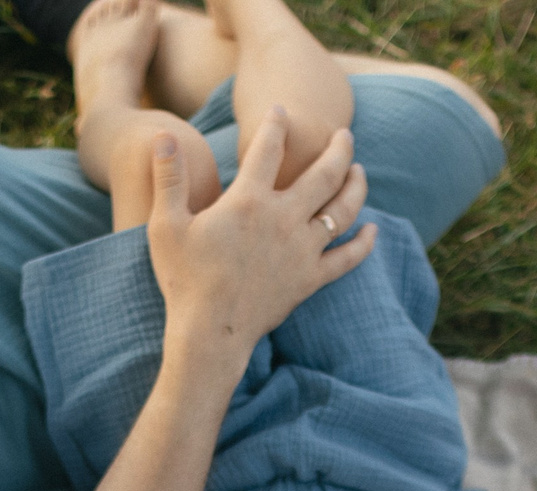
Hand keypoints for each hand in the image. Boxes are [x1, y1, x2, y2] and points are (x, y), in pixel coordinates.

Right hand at [146, 110, 374, 368]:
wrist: (210, 333)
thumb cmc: (184, 279)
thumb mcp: (165, 224)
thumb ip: (169, 177)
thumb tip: (164, 135)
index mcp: (249, 200)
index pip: (269, 147)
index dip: (276, 124)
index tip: (281, 111)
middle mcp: (284, 219)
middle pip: (324, 173)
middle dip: (339, 148)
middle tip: (345, 134)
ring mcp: (302, 250)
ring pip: (342, 209)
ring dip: (355, 186)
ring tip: (359, 171)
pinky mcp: (310, 280)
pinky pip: (347, 258)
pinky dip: (363, 243)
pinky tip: (372, 230)